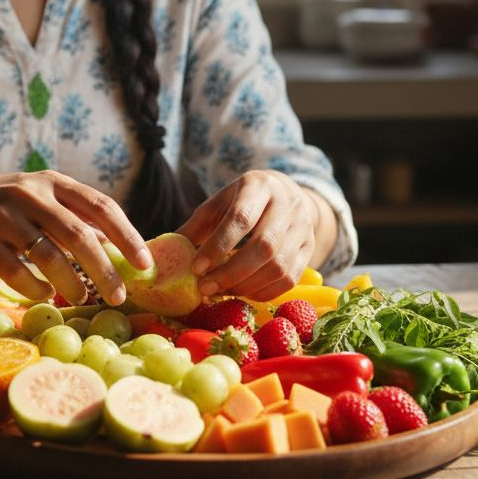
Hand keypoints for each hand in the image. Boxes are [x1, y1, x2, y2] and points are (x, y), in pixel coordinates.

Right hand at [0, 170, 152, 305]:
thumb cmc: (2, 206)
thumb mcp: (39, 200)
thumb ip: (74, 218)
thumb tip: (116, 245)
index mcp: (52, 183)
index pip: (101, 206)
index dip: (127, 237)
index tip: (144, 265)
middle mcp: (30, 193)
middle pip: (79, 234)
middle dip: (104, 269)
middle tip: (119, 295)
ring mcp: (2, 215)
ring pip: (49, 254)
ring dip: (72, 282)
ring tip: (82, 297)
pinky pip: (16, 271)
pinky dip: (35, 288)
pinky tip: (44, 294)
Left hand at [177, 170, 315, 301]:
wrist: (286, 194)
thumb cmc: (243, 201)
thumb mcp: (219, 203)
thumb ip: (196, 226)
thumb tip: (167, 253)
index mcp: (259, 186)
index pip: (241, 218)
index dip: (218, 245)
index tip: (196, 267)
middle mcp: (287, 204)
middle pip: (263, 246)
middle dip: (231, 272)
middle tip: (206, 287)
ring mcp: (303, 228)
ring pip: (278, 266)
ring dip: (245, 286)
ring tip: (220, 291)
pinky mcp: (310, 249)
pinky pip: (288, 279)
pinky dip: (262, 292)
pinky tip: (242, 292)